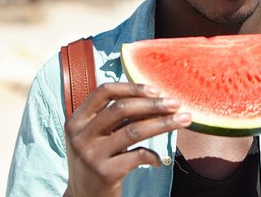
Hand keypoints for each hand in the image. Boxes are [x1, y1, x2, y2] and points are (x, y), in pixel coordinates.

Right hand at [63, 82, 191, 196]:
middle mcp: (80, 136)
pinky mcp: (104, 173)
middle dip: (154, 104)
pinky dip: (153, 156)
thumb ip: (116, 118)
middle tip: (176, 104)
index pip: (104, 92)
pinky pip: (138, 155)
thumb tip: (155, 99)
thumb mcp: (98, 136)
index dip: (132, 88)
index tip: (156, 90)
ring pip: (134, 130)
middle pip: (122, 109)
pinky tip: (158, 160)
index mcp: (76, 121)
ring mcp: (91, 155)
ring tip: (183, 120)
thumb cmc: (96, 161)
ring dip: (163, 124)